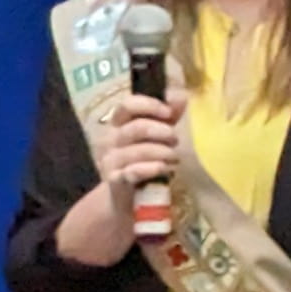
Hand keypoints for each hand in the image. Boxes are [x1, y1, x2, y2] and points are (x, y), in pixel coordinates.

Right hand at [90, 93, 185, 208]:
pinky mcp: (114, 181)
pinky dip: (150, 169)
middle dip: (161, 132)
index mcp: (118, 124)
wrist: (127, 196)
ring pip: (136, 151)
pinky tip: (163, 169)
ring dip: (161, 152)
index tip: (168, 112)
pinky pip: (132, 172)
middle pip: (135, 128)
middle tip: (175, 139)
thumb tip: (179, 95)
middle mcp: (110, 139)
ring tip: (174, 158)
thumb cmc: (143, 159)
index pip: (127, 105)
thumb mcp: (156, 135)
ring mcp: (110, 160)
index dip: (148, 105)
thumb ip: (167, 116)